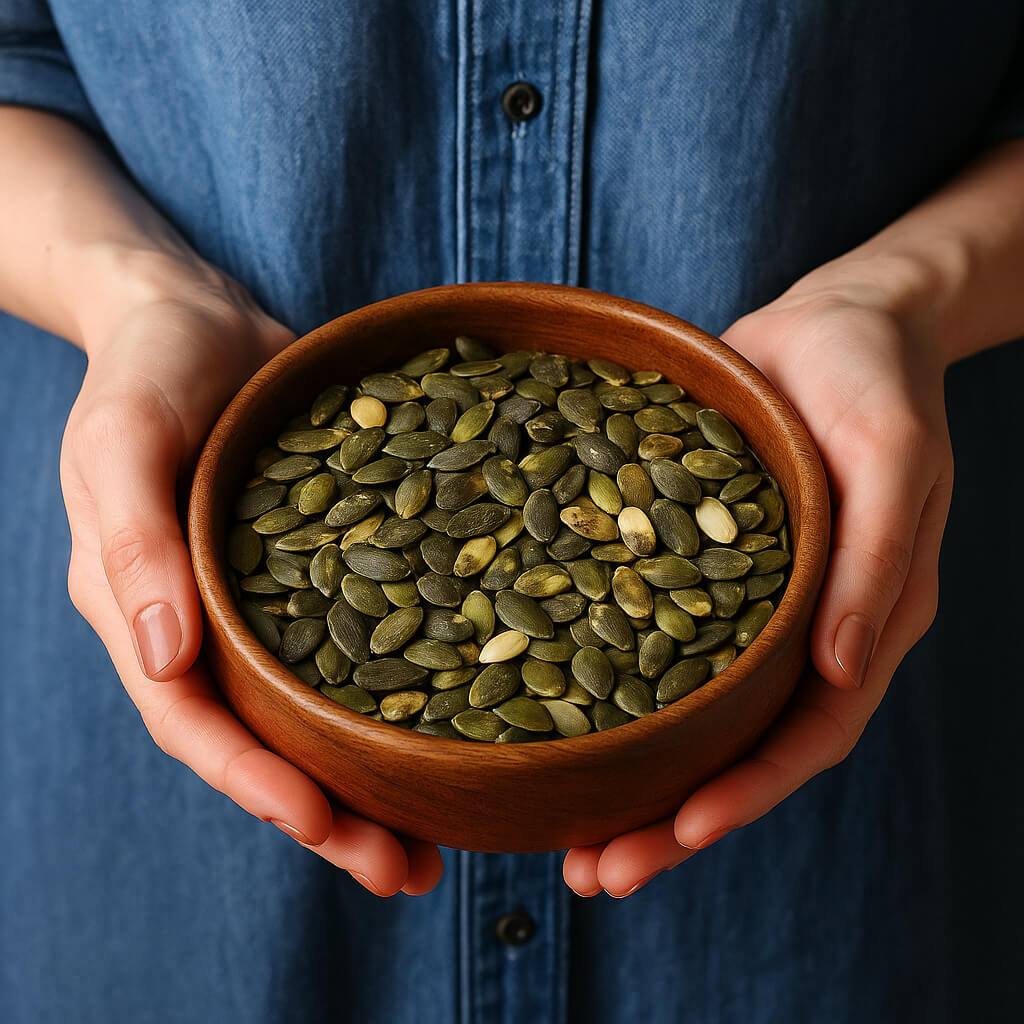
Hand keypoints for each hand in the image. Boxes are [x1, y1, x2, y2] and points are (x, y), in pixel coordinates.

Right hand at [59, 255, 442, 895]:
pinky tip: (470, 721)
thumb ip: (131, 543)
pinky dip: (406, 691)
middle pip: (268, 740)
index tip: (325, 825)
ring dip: (376, 777)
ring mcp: (273, 602)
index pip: (196, 722)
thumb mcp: (122, 439)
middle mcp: (211, 624)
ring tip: (446, 840)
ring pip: (321, 710)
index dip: (254, 781)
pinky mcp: (329, 569)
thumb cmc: (148, 369)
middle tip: (409, 872)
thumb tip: (166, 661)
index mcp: (147, 612)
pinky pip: (366, 642)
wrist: (199, 317)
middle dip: (332, 814)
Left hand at [563, 262, 953, 896]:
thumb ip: (873, 560)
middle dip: (668, 817)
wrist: (831, 320)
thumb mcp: (890, 456)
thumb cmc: (874, 380)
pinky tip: (534, 708)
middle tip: (594, 874)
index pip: (806, 737)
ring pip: (682, 710)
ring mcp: (735, 602)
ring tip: (557, 831)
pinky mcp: (683, 561)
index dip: (748, 792)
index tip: (679, 834)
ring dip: (628, 775)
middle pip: (733, 748)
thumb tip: (838, 671)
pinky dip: (598, 681)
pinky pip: (642, 633)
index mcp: (856, 623)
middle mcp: (793, 629)